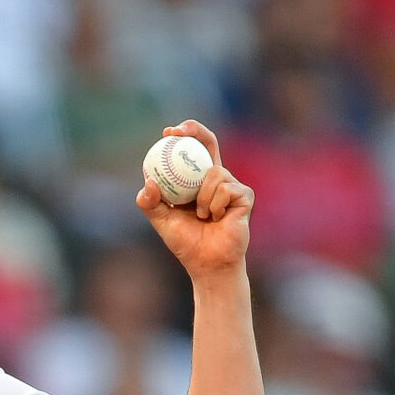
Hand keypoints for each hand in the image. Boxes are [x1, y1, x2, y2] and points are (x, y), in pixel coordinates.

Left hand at [137, 120, 250, 279]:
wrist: (208, 264)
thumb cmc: (187, 244)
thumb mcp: (162, 221)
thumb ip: (150, 203)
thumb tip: (148, 183)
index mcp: (198, 181)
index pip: (193, 150)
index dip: (184, 136)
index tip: (168, 133)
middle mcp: (217, 178)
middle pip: (209, 143)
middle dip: (195, 130)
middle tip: (177, 132)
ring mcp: (233, 185)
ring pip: (215, 172)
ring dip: (202, 196)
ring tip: (202, 216)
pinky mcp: (245, 196)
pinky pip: (225, 189)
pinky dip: (214, 205)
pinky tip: (217, 219)